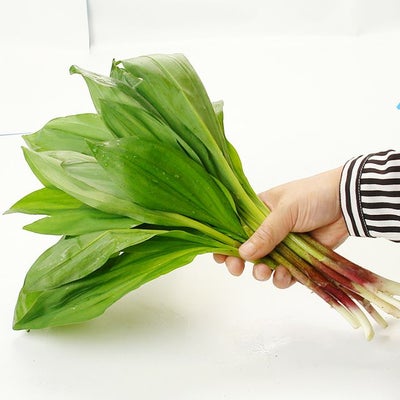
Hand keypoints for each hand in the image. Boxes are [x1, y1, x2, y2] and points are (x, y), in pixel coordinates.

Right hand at [214, 167, 347, 287]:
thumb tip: (243, 253)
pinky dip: (282, 278)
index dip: (226, 242)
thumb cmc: (313, 196)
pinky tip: (285, 275)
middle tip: (237, 269)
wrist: (347, 203)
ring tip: (267, 272)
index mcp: (258, 210)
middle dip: (239, 262)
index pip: (235, 227)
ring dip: (262, 272)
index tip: (220, 256)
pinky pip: (285, 273)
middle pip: (246, 250)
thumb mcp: (285, 210)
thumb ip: (265, 233)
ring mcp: (282, 244)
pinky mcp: (298, 257)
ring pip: (264, 265)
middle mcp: (267, 228)